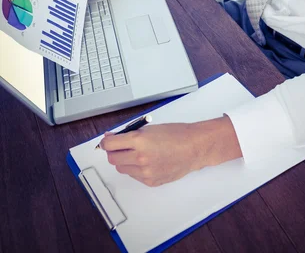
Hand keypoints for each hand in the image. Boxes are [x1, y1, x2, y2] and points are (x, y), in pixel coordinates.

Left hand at [100, 117, 241, 186]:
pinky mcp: (150, 181)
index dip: (105, 142)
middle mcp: (140, 158)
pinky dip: (135, 168)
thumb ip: (130, 134)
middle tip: (119, 146)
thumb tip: (114, 138)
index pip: (110, 144)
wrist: (193, 148)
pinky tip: (146, 161)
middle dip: (113, 152)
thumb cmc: (176, 134)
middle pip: (112, 159)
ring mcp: (145, 172)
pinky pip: (134, 175)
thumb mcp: (150, 128)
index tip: (106, 140)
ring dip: (124, 160)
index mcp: (139, 141)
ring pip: (122, 168)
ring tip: (137, 153)